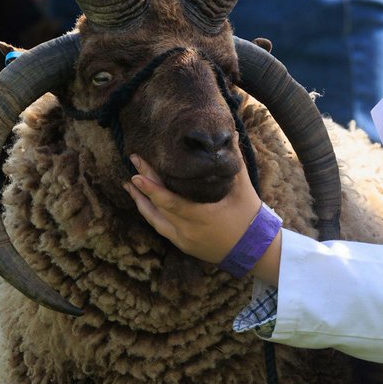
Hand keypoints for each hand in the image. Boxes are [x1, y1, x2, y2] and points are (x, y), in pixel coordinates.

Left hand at [124, 155, 262, 264]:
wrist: (253, 250)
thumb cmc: (248, 215)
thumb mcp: (242, 188)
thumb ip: (233, 160)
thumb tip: (229, 134)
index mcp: (202, 215)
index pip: (170, 202)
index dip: (152, 189)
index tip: (136, 174)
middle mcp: (188, 229)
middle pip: (159, 206)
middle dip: (143, 184)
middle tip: (133, 162)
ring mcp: (183, 239)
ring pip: (155, 220)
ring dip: (140, 201)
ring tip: (129, 184)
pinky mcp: (183, 244)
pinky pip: (161, 227)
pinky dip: (151, 213)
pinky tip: (143, 202)